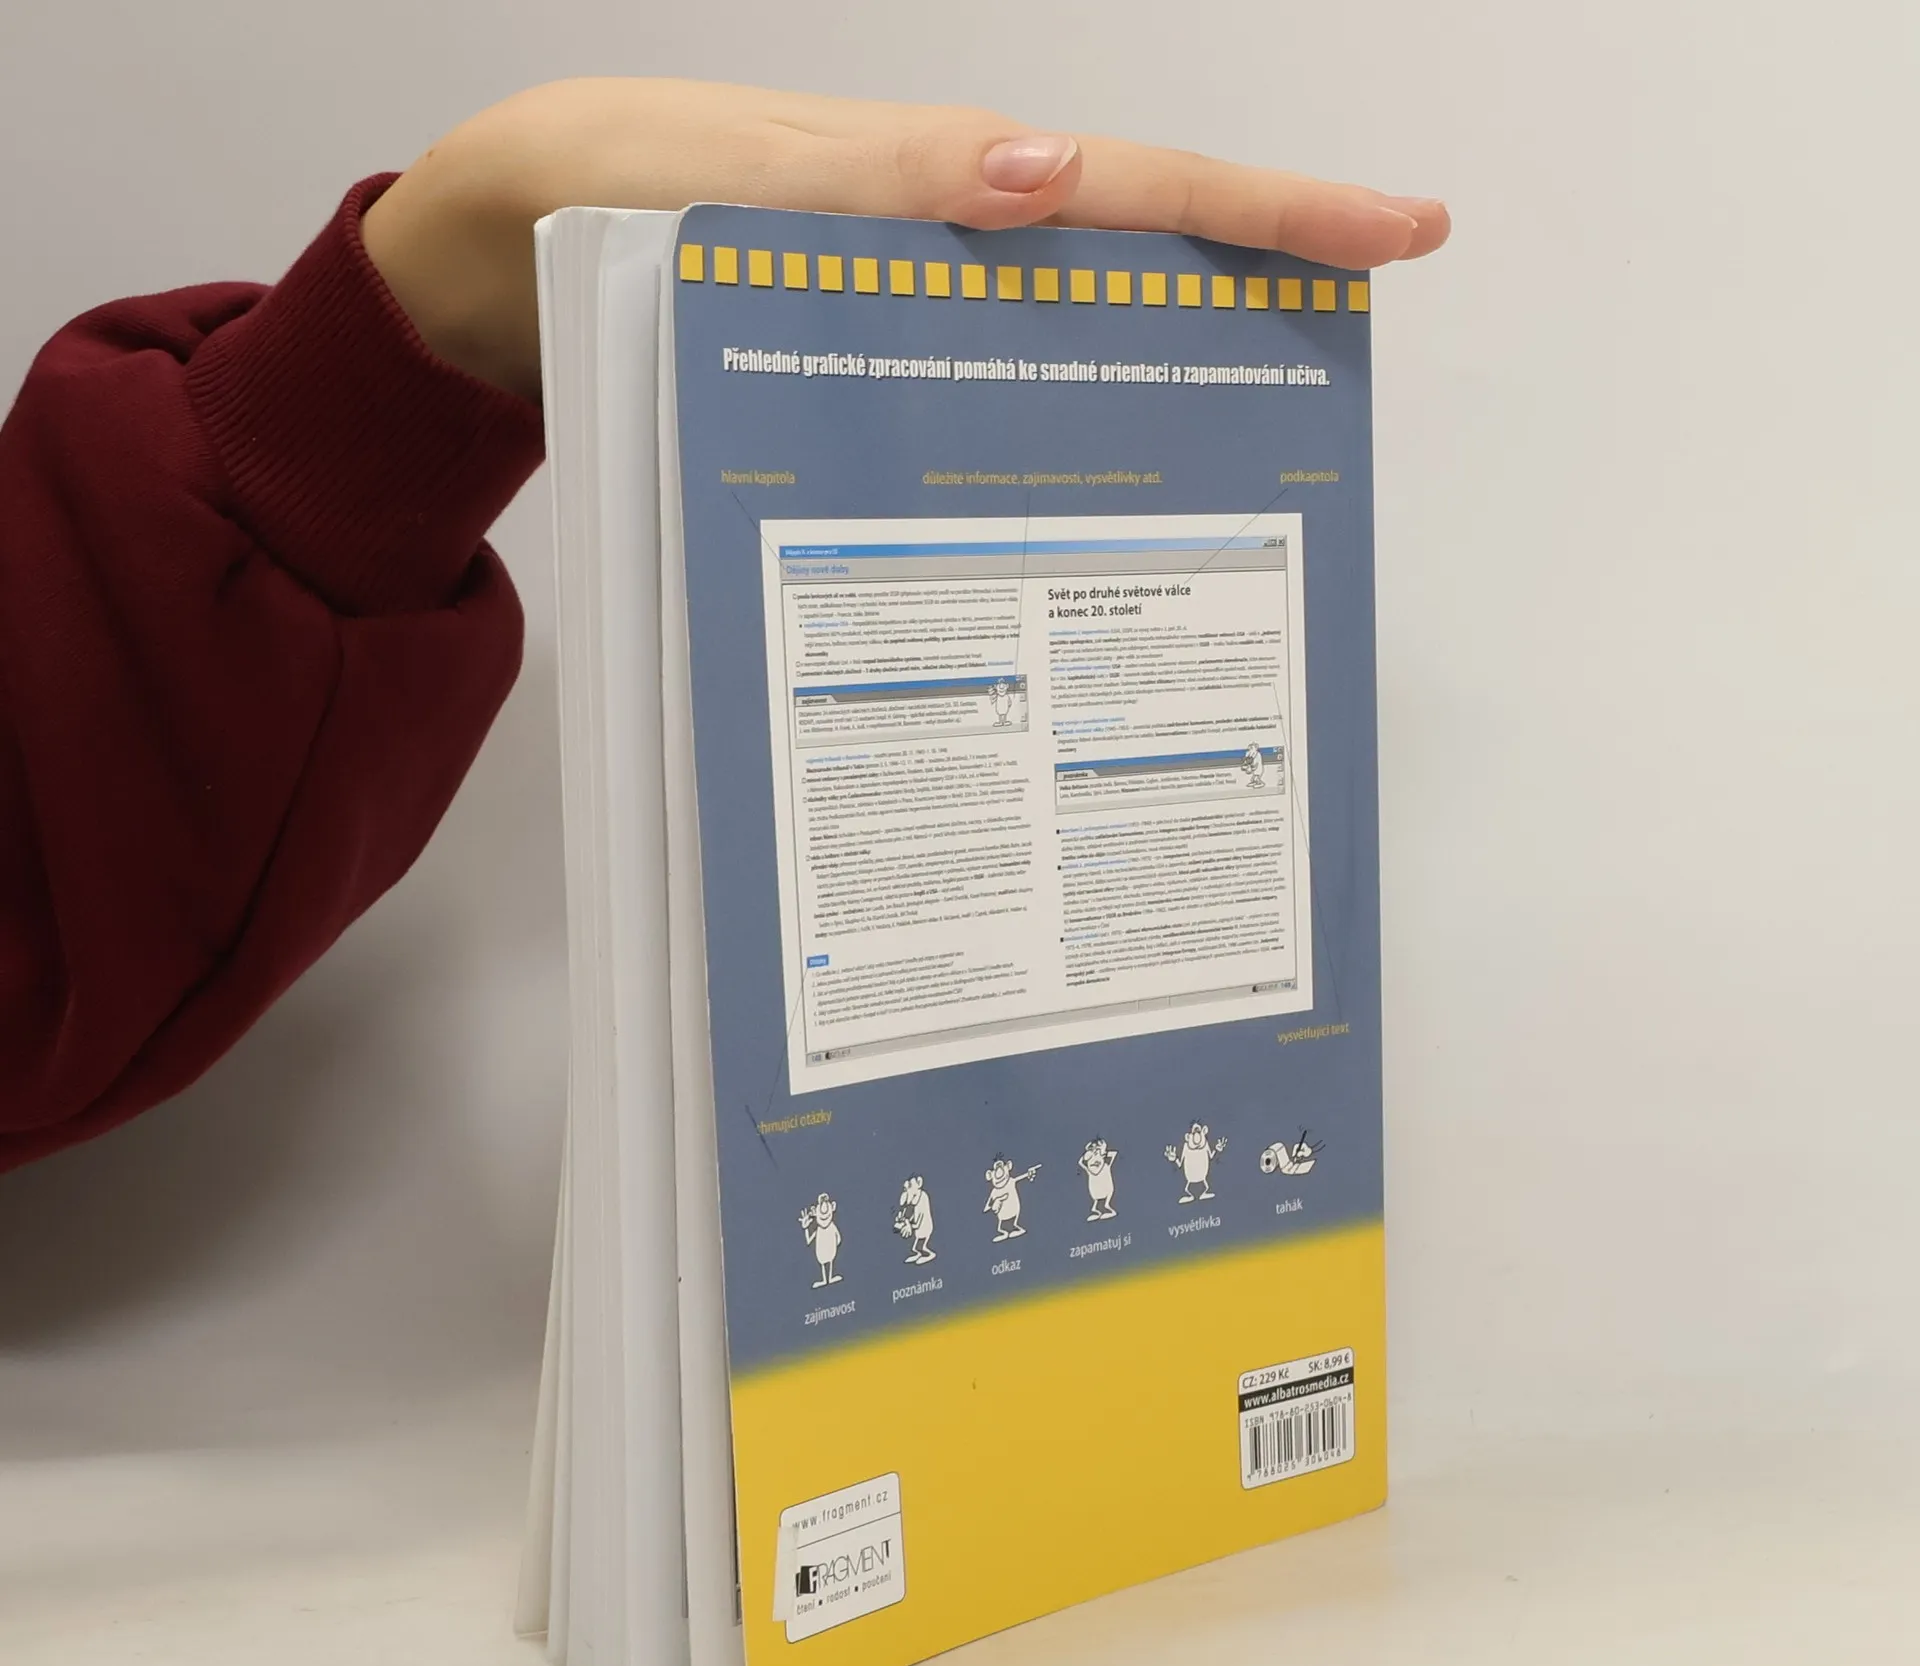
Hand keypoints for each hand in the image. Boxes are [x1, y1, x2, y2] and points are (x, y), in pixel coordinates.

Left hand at [362, 79, 1449, 401]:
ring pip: (1068, 347)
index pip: (1134, 192)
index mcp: (937, 182)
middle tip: (1355, 362)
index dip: (1267, 215)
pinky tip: (1076, 495)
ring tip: (1260, 450)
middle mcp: (941, 253)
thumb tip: (1045, 179)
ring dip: (1164, 384)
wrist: (499, 267)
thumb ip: (883, 184)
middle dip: (1255, 300)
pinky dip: (1043, 436)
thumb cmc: (603, 199)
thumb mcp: (733, 177)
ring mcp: (909, 320)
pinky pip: (979, 404)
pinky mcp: (862, 379)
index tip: (1396, 234)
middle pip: (1132, 269)